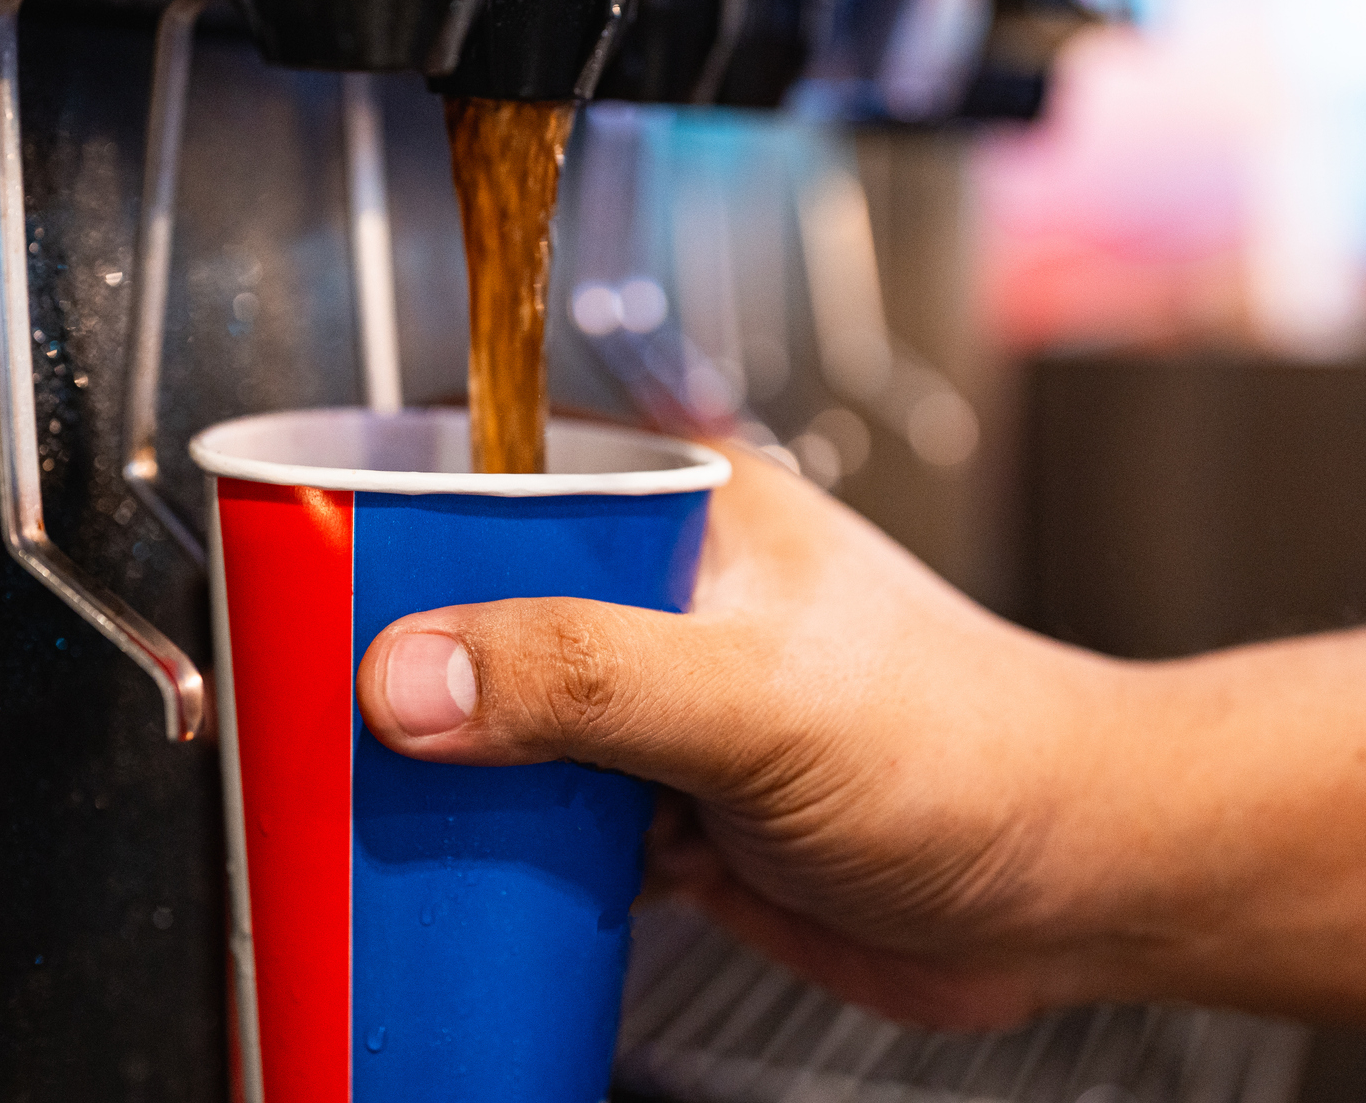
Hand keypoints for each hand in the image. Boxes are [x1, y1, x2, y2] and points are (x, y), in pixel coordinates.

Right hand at [354, 442, 1125, 1030]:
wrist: (1070, 888)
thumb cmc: (970, 748)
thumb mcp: (758, 697)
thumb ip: (585, 678)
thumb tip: (411, 678)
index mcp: (681, 514)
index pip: (492, 476)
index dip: (383, 516)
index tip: (295, 577)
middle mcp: (662, 599)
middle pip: (474, 611)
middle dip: (400, 670)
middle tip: (310, 717)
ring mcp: (665, 708)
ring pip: (504, 726)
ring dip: (446, 774)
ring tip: (370, 806)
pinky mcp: (674, 809)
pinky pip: (547, 822)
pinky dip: (503, 854)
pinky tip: (471, 878)